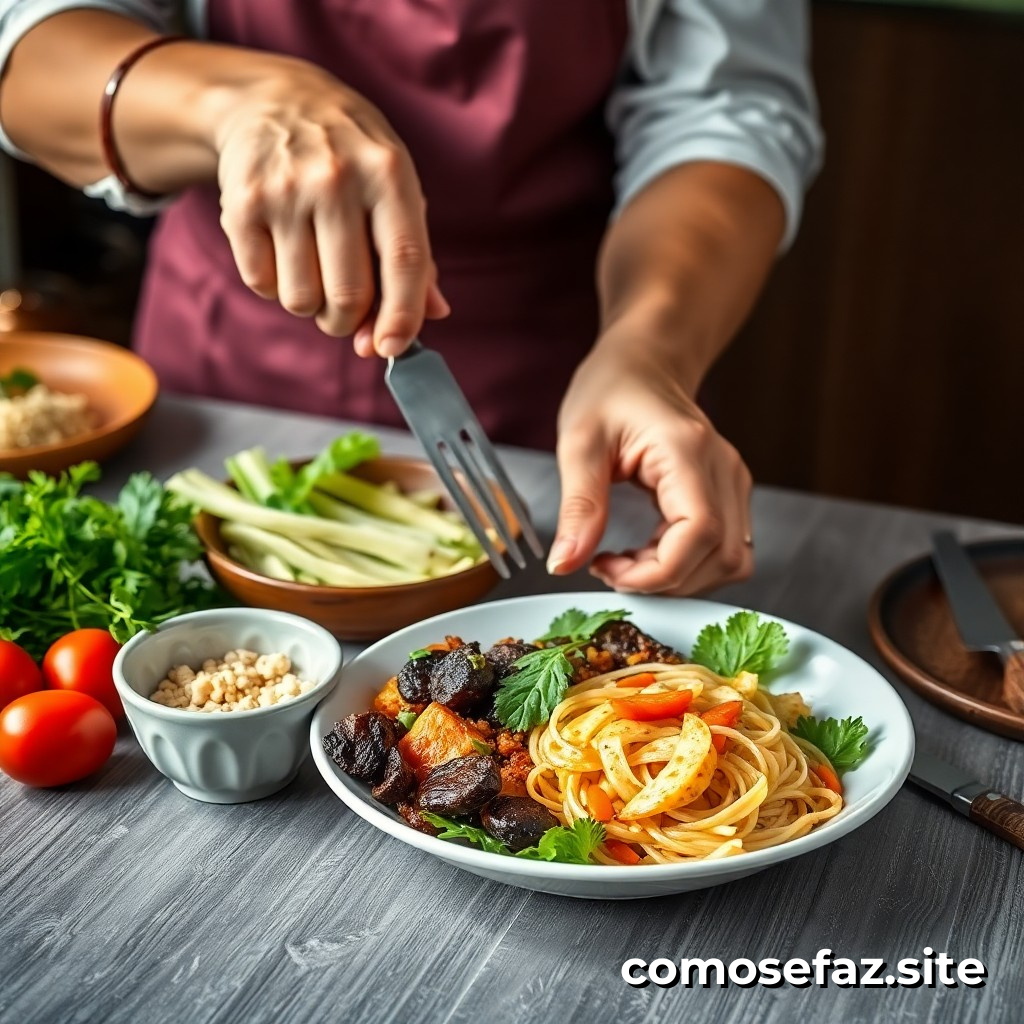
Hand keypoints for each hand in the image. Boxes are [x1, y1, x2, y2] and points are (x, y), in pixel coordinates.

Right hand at [212, 58, 448, 352]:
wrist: (273, 100)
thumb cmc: (350, 156)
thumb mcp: (395, 185)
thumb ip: (417, 254)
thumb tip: (434, 315)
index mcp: (388, 174)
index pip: (404, 260)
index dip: (402, 316)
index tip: (394, 349)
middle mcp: (337, 179)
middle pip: (349, 294)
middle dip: (349, 321)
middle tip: (346, 311)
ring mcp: (285, 190)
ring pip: (302, 299)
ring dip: (311, 305)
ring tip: (313, 269)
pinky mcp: (241, 204)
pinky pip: (261, 283)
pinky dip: (274, 285)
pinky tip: (282, 251)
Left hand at [548, 324, 753, 594]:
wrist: (644, 362)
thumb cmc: (611, 389)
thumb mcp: (579, 443)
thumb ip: (578, 508)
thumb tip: (564, 564)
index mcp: (688, 452)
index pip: (700, 535)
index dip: (657, 571)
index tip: (607, 569)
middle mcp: (724, 470)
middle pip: (720, 557)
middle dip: (663, 582)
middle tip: (610, 567)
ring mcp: (732, 484)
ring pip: (729, 562)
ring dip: (678, 579)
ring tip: (628, 560)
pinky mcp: (728, 496)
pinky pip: (722, 550)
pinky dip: (685, 566)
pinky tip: (646, 551)